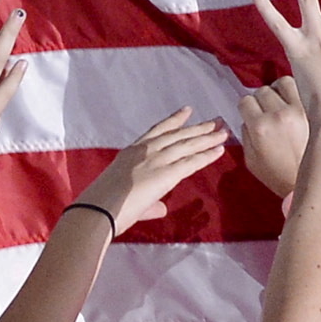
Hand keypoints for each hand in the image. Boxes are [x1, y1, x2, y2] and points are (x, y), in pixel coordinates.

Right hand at [74, 106, 231, 232]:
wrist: (97, 210)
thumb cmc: (103, 206)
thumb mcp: (123, 193)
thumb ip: (148, 201)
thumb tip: (160, 207)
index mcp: (131, 152)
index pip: (157, 131)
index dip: (174, 121)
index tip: (187, 111)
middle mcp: (145, 151)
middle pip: (177, 135)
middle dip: (198, 128)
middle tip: (216, 120)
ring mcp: (156, 160)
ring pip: (187, 145)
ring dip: (207, 138)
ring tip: (223, 131)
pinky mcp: (166, 174)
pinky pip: (191, 162)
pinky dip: (207, 155)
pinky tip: (219, 150)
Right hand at [237, 75, 307, 197]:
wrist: (307, 182)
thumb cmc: (278, 175)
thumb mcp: (250, 159)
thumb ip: (245, 134)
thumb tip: (247, 116)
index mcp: (260, 127)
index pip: (245, 100)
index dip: (246, 108)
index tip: (250, 114)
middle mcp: (279, 114)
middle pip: (262, 91)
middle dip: (260, 101)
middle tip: (265, 112)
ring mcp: (299, 110)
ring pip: (282, 83)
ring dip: (277, 91)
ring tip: (279, 104)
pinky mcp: (314, 110)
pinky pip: (301, 88)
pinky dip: (295, 92)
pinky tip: (293, 104)